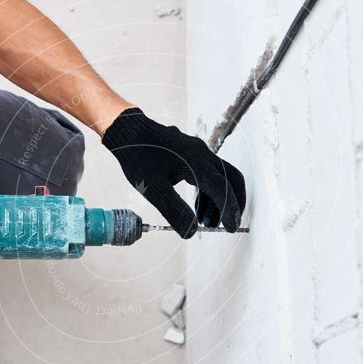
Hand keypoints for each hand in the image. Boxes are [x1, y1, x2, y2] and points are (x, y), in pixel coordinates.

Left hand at [102, 108, 246, 237]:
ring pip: (220, 176)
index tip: (230, 229)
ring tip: (205, 222)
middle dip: (234, 203)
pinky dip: (209, 191)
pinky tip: (197, 206)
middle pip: (232, 178)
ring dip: (218, 199)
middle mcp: (202, 154)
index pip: (222, 188)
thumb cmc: (139, 158)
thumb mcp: (153, 188)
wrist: (128, 131)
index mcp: (196, 162)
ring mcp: (198, 152)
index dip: (229, 210)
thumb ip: (173, 210)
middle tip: (228, 224)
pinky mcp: (192, 153)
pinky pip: (209, 172)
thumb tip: (190, 232)